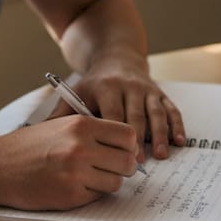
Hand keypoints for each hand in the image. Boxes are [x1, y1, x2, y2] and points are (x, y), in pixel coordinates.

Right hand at [0, 115, 139, 210]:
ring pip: (116, 182)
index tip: (121, 151)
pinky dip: (90, 194)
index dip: (129, 146)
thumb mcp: (61, 124)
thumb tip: (128, 145)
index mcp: (81, 125)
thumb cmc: (29, 146)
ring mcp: (76, 173)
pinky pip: (97, 197)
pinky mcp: (70, 196)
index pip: (128, 135)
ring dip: (107, 182)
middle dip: (122, 168)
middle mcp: (81, 147)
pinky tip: (72, 186)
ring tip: (88, 177)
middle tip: (109, 168)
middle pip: (127, 162)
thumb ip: (93, 131)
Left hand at [51, 66, 185, 161]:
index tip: (118, 156)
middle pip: (136, 115)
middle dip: (138, 139)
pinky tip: (180, 141)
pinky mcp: (160, 92)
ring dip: (160, 134)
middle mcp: (128, 86)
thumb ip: (61, 115)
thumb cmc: (92, 85)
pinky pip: (171, 109)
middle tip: (139, 162)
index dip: (117, 136)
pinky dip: (176, 125)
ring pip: (156, 113)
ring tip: (162, 155)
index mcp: (106, 88)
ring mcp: (146, 89)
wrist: (115, 58)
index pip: (113, 114)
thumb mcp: (75, 93)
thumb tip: (40, 139)